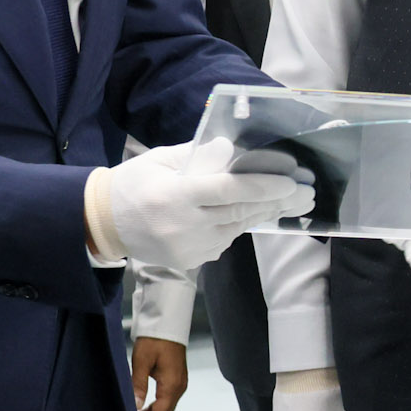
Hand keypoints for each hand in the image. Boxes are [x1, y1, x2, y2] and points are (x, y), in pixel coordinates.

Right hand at [98, 139, 311, 269]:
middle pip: (240, 212)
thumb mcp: (160, 160)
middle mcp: (184, 225)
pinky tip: (254, 214)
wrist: (103, 224)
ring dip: (264, 214)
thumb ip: (197, 155)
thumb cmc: (134, 183)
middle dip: (277, 202)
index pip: (228, 190)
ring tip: (292, 202)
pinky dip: (238, 226)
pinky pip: (224, 241)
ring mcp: (187, 248)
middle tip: (307, 193)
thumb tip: (232, 149)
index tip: (292, 181)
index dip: (263, 186)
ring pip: (237, 228)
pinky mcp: (189, 261)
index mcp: (175, 195)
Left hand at [130, 335, 188, 410]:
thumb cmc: (155, 339)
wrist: (167, 324)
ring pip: (165, 410)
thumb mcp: (142, 361)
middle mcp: (178, 387)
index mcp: (172, 385)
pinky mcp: (175, 380)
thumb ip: (139, 385)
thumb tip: (136, 406)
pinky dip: (154, 410)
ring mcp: (178, 384)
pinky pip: (165, 401)